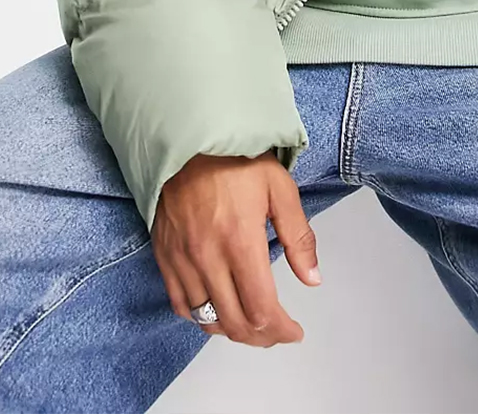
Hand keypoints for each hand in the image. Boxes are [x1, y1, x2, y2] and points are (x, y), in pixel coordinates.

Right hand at [151, 149, 320, 346]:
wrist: (188, 140)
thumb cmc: (235, 159)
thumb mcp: (279, 188)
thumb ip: (298, 237)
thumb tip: (313, 278)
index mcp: (240, 241)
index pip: (261, 309)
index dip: (281, 330)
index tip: (295, 332)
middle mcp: (208, 257)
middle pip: (235, 323)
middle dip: (262, 337)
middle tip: (278, 332)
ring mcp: (182, 259)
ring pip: (206, 320)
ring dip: (233, 331)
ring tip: (252, 325)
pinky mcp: (165, 256)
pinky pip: (180, 305)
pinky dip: (201, 318)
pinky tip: (217, 310)